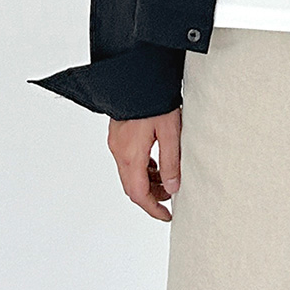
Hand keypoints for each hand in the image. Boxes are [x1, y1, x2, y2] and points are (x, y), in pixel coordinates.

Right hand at [107, 106, 181, 220]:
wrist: (137, 74)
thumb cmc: (155, 99)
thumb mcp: (170, 131)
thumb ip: (171, 162)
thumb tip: (172, 187)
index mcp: (130, 154)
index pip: (139, 194)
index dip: (153, 208)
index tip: (167, 215)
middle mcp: (119, 150)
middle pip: (132, 186)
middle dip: (151, 196)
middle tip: (171, 197)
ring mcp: (116, 142)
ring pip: (129, 173)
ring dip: (147, 181)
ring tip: (168, 179)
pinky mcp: (118, 133)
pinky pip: (128, 159)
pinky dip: (142, 167)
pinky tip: (156, 161)